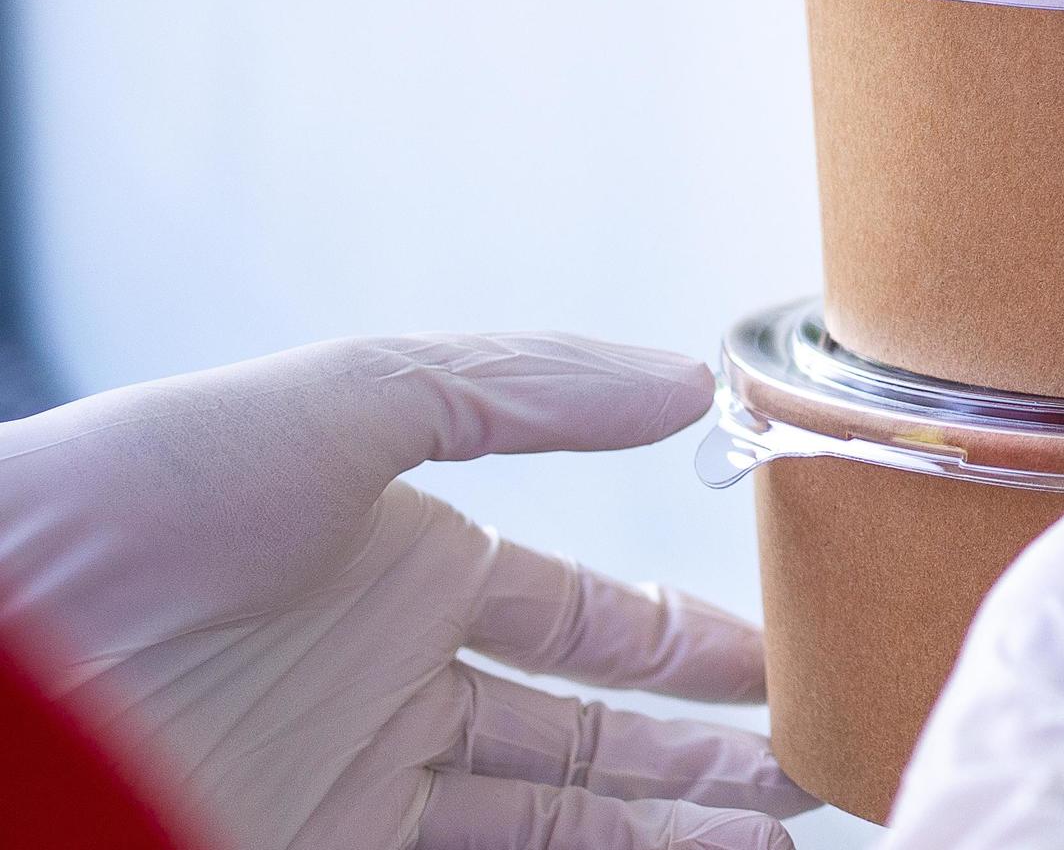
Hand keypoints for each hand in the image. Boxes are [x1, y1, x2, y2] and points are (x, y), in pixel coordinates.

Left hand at [0, 335, 812, 848]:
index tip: (789, 668)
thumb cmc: (126, 505)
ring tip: (778, 845)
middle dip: (706, 762)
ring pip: (557, 824)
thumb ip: (524, 390)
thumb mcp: (348, 402)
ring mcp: (359, 786)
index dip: (695, 648)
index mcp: (412, 568)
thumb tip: (680, 383)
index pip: (593, 621)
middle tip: (812, 782)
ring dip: (667, 832)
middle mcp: (398, 685)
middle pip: (591, 741)